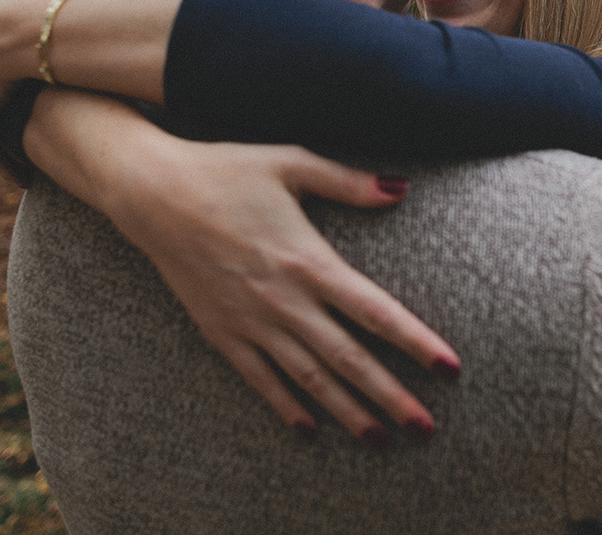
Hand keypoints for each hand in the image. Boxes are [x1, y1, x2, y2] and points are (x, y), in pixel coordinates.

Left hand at [0, 0, 52, 176]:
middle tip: (23, 145)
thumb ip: (58, 24)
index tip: (26, 111)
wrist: (20, 29)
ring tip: (28, 166)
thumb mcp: (48, 15)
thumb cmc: (47, 17)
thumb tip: (82, 17)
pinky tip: (27, 180)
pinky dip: (7, 167)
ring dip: (0, 151)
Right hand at [79, 130, 460, 442]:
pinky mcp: (221, 332)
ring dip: (347, 412)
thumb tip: (401, 188)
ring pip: (308, 379)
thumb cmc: (226, 171)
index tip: (449, 367)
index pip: (375, 311)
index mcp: (309, 260)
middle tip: (425, 428)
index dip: (415, 342)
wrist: (152, 194)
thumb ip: (349, 182)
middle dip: (390, 396)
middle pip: (348, 358)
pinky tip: (310, 430)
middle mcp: (284, 300)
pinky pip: (260, 379)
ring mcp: (251, 321)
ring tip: (379, 439)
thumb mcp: (291, 164)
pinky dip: (286, 406)